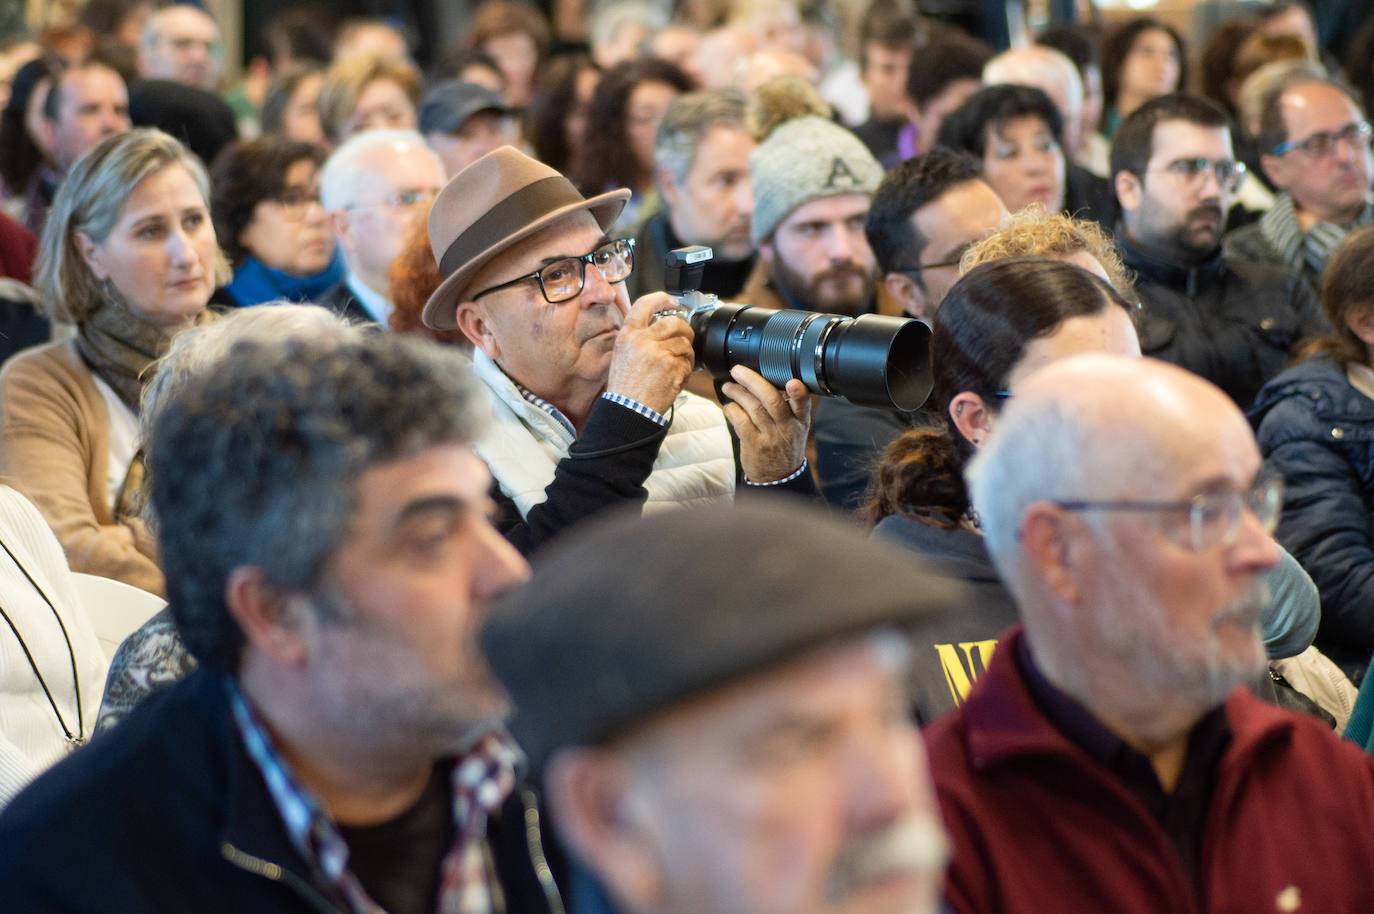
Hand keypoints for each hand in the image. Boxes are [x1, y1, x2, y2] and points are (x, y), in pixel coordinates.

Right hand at [604, 293, 694, 415]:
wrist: (628, 410)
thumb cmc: (625, 387)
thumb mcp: (620, 354)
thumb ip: (637, 337)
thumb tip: (656, 324)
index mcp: (628, 335)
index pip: (645, 304)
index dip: (661, 299)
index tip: (672, 301)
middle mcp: (642, 340)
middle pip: (674, 322)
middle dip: (685, 331)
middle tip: (685, 340)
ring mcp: (658, 353)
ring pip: (684, 344)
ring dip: (686, 355)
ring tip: (676, 367)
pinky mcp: (671, 367)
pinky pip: (688, 362)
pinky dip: (686, 371)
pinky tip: (675, 379)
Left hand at [720, 365, 811, 482]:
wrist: (778, 477)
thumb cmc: (785, 445)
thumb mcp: (797, 427)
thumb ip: (789, 405)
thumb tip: (765, 378)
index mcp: (800, 420)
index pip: (803, 403)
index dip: (799, 393)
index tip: (793, 382)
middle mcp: (787, 427)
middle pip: (772, 400)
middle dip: (753, 381)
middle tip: (738, 370)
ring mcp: (771, 437)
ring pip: (753, 408)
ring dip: (737, 393)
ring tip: (728, 386)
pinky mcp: (754, 444)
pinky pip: (741, 421)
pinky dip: (732, 410)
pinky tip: (729, 406)